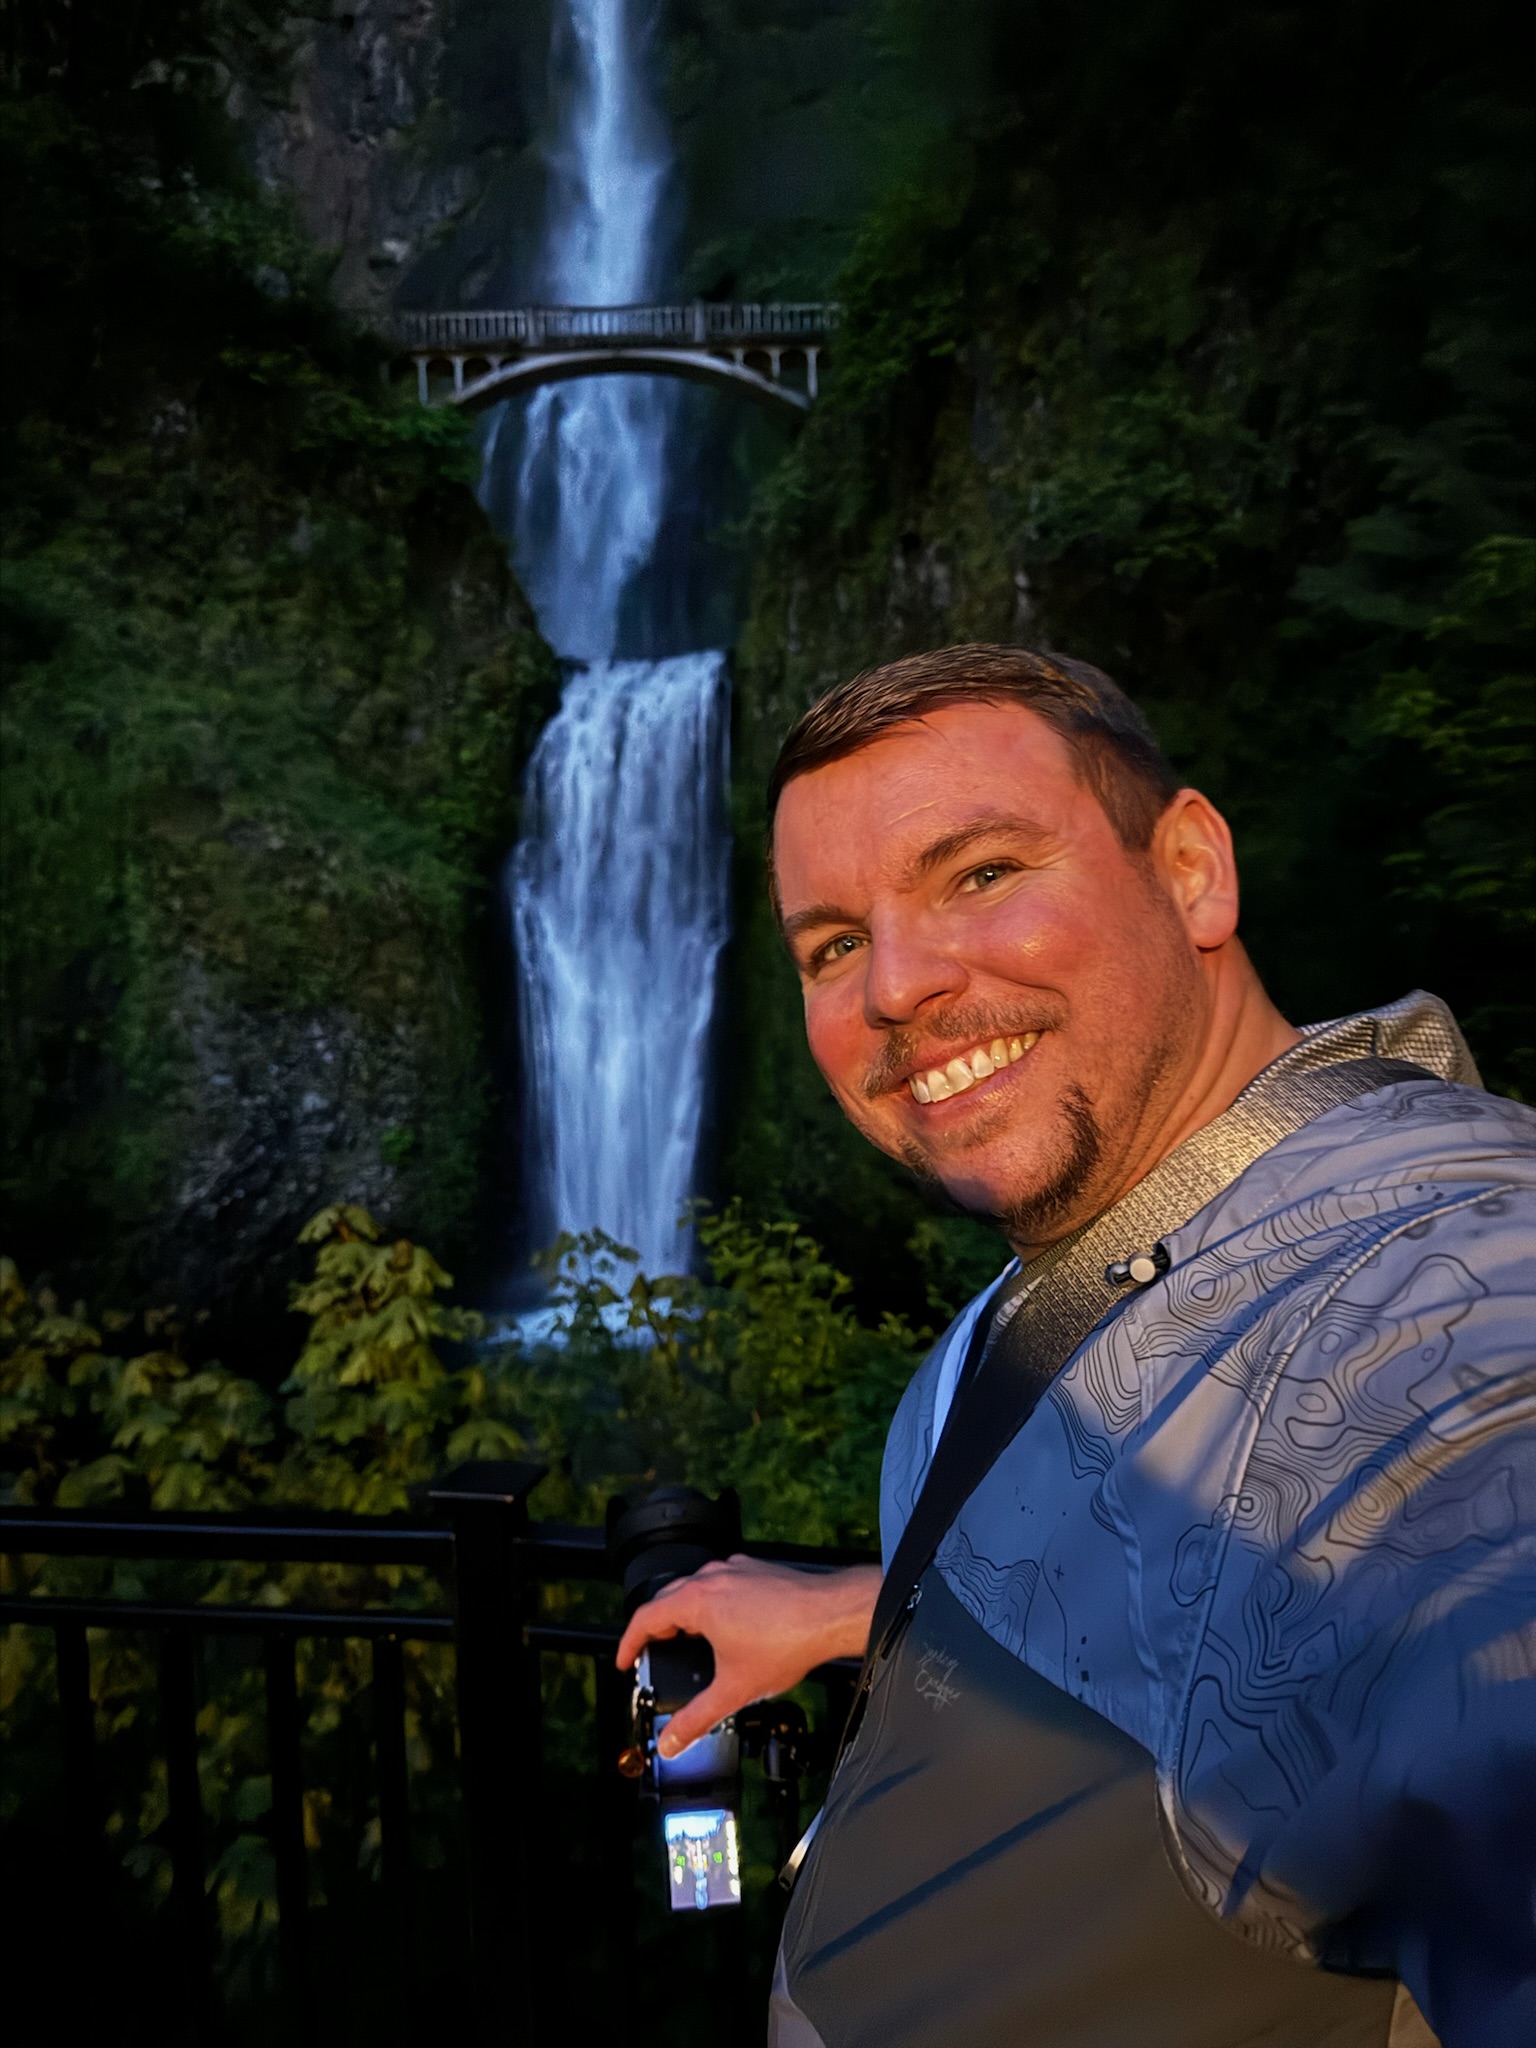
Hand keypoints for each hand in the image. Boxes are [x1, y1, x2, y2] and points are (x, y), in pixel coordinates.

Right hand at [615, 1556, 880, 1757]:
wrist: (832, 1614)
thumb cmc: (788, 1641)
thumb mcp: (734, 1689)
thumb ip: (697, 1718)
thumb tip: (671, 1741)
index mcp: (698, 1599)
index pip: (645, 1617)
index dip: (629, 1642)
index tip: (626, 1660)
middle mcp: (712, 1576)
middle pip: (667, 1598)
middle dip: (654, 1628)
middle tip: (651, 1654)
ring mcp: (735, 1569)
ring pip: (694, 1587)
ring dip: (683, 1612)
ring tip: (685, 1640)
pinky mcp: (756, 1570)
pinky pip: (720, 1582)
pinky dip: (710, 1602)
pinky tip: (725, 1626)